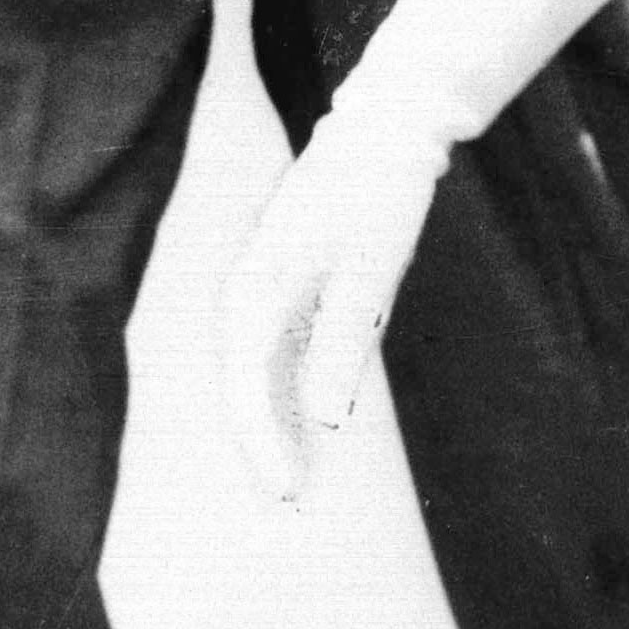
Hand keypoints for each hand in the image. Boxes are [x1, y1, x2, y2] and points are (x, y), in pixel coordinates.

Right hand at [220, 109, 440, 499]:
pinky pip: (275, 345)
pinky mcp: (285, 277)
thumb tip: (326, 422)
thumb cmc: (378, 193)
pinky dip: (284, 384)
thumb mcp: (370, 269)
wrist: (387, 125)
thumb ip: (343, 342)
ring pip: (255, 368)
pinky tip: (303, 414)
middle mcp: (246, 288)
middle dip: (261, 444)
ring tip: (295, 475)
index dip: (263, 446)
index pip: (245, 387)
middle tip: (291, 503)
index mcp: (255, 287)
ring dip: (271, 419)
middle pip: (241, 385)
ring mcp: (263, 281)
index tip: (289, 493)